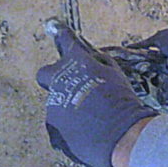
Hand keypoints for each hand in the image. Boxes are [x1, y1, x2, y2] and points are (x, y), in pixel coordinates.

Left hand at [36, 21, 157, 166]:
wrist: (121, 136)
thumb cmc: (122, 103)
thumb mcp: (115, 74)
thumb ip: (98, 64)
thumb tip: (92, 59)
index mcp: (77, 63)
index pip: (66, 42)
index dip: (63, 36)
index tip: (57, 30)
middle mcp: (59, 81)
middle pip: (45, 74)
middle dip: (53, 77)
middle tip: (67, 84)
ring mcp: (53, 106)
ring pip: (56, 103)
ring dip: (68, 107)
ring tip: (89, 118)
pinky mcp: (53, 128)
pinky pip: (58, 125)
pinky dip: (68, 127)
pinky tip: (85, 131)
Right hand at [120, 6, 167, 105]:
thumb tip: (160, 97)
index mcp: (163, 39)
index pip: (134, 51)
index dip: (122, 62)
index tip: (110, 74)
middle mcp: (167, 42)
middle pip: (146, 63)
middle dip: (141, 79)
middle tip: (130, 98)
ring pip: (160, 69)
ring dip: (158, 82)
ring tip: (147, 100)